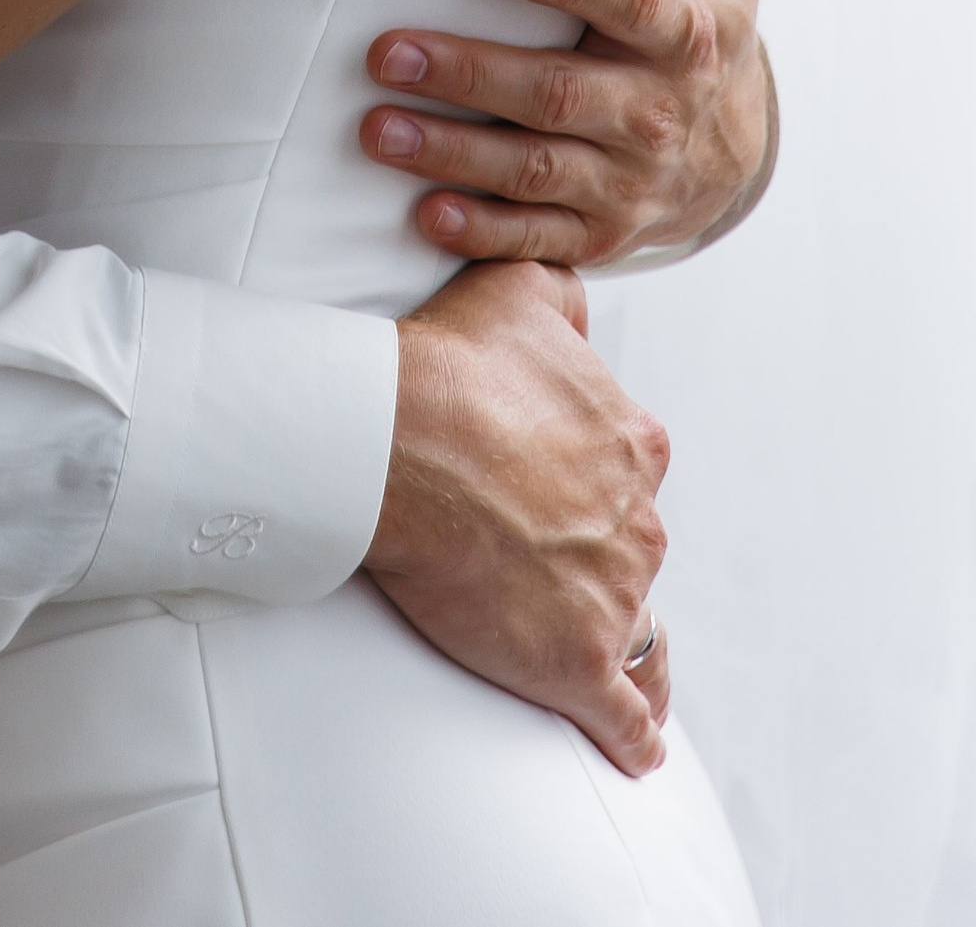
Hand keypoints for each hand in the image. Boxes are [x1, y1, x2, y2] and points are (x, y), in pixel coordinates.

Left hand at [360, 0, 783, 266]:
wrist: (733, 146)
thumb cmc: (707, 9)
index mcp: (687, 29)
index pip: (631, 2)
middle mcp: (656, 111)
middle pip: (558, 95)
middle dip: (471, 74)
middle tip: (388, 49)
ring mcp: (625, 180)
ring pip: (534, 169)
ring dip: (451, 153)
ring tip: (376, 128)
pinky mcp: (597, 229)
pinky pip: (535, 236)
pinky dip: (481, 232)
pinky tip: (423, 212)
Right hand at [370, 263, 671, 774]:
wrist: (400, 440)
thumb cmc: (451, 365)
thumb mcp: (521, 291)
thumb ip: (562, 296)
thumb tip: (579, 303)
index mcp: (632, 443)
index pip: (631, 472)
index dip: (593, 479)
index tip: (551, 485)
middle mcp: (638, 522)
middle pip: (630, 549)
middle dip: (597, 556)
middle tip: (538, 558)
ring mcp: (613, 597)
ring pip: (638, 630)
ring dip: (622, 641)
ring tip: (606, 660)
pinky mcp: (579, 665)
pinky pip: (627, 717)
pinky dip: (635, 734)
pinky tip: (634, 746)